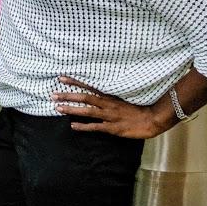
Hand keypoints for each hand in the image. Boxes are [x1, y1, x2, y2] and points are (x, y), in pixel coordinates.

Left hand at [52, 76, 171, 138]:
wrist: (153, 119)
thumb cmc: (139, 108)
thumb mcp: (124, 97)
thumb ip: (110, 95)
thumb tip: (96, 91)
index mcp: (110, 96)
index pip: (89, 86)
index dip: (75, 81)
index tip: (61, 77)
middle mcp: (108, 104)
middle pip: (84, 97)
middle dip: (68, 95)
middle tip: (53, 94)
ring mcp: (110, 116)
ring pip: (87, 111)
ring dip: (72, 109)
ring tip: (57, 107)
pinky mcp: (113, 128)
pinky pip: (95, 127)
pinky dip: (83, 126)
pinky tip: (72, 126)